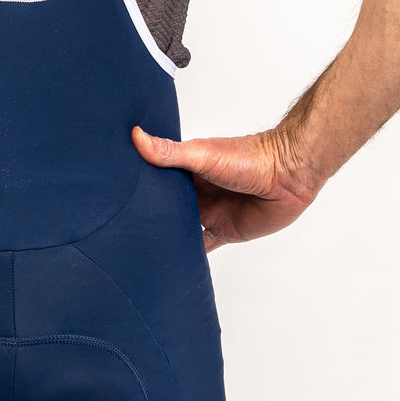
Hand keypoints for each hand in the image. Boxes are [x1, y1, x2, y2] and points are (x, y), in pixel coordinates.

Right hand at [131, 125, 320, 251]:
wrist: (288, 174)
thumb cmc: (251, 158)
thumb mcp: (203, 154)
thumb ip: (171, 152)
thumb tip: (136, 137)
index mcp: (186, 171)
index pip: (154, 180)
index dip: (137, 187)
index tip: (111, 194)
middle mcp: (195, 192)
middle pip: (165, 207)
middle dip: (148, 215)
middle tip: (118, 228)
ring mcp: (209, 212)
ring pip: (180, 228)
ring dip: (166, 235)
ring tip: (137, 248)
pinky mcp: (224, 230)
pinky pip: (203, 245)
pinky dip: (190, 254)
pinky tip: (172, 263)